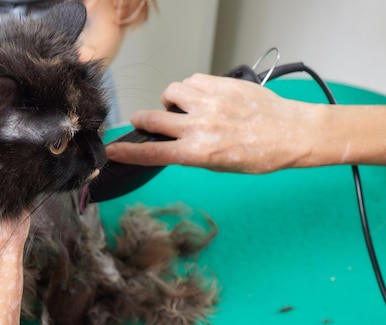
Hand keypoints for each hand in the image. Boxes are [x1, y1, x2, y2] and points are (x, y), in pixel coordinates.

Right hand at [107, 73, 321, 173]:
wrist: (290, 133)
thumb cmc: (258, 156)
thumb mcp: (219, 165)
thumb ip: (191, 153)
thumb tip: (169, 142)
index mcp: (199, 153)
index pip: (152, 153)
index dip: (127, 152)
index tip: (112, 150)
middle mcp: (200, 127)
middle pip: (152, 118)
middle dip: (142, 120)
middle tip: (145, 121)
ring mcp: (209, 103)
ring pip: (170, 93)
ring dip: (170, 101)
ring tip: (182, 107)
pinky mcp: (220, 84)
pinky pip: (190, 81)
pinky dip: (190, 89)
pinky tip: (201, 97)